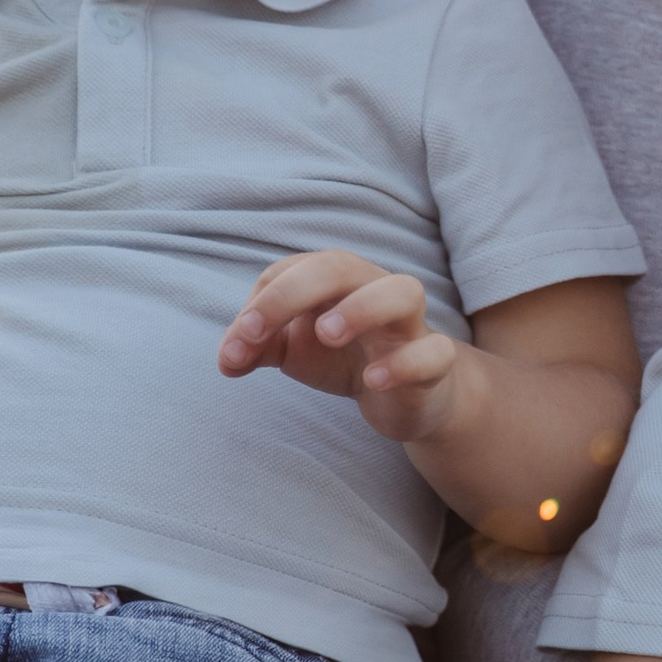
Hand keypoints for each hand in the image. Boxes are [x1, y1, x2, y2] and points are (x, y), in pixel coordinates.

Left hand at [219, 251, 470, 444]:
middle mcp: (374, 289)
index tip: (236, 347)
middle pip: (340, 265)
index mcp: (336, 280)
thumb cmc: (347, 357)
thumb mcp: (294, 350)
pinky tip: (372, 380)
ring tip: (327, 335)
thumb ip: (256, 348)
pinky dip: (403, 363)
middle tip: (257, 332)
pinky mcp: (434, 362)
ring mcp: (410, 324)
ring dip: (361, 308)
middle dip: (292, 292)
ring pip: (402, 292)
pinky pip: (431, 352)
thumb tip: (227, 360)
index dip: (260, 303)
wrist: (408, 396)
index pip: (292, 270)